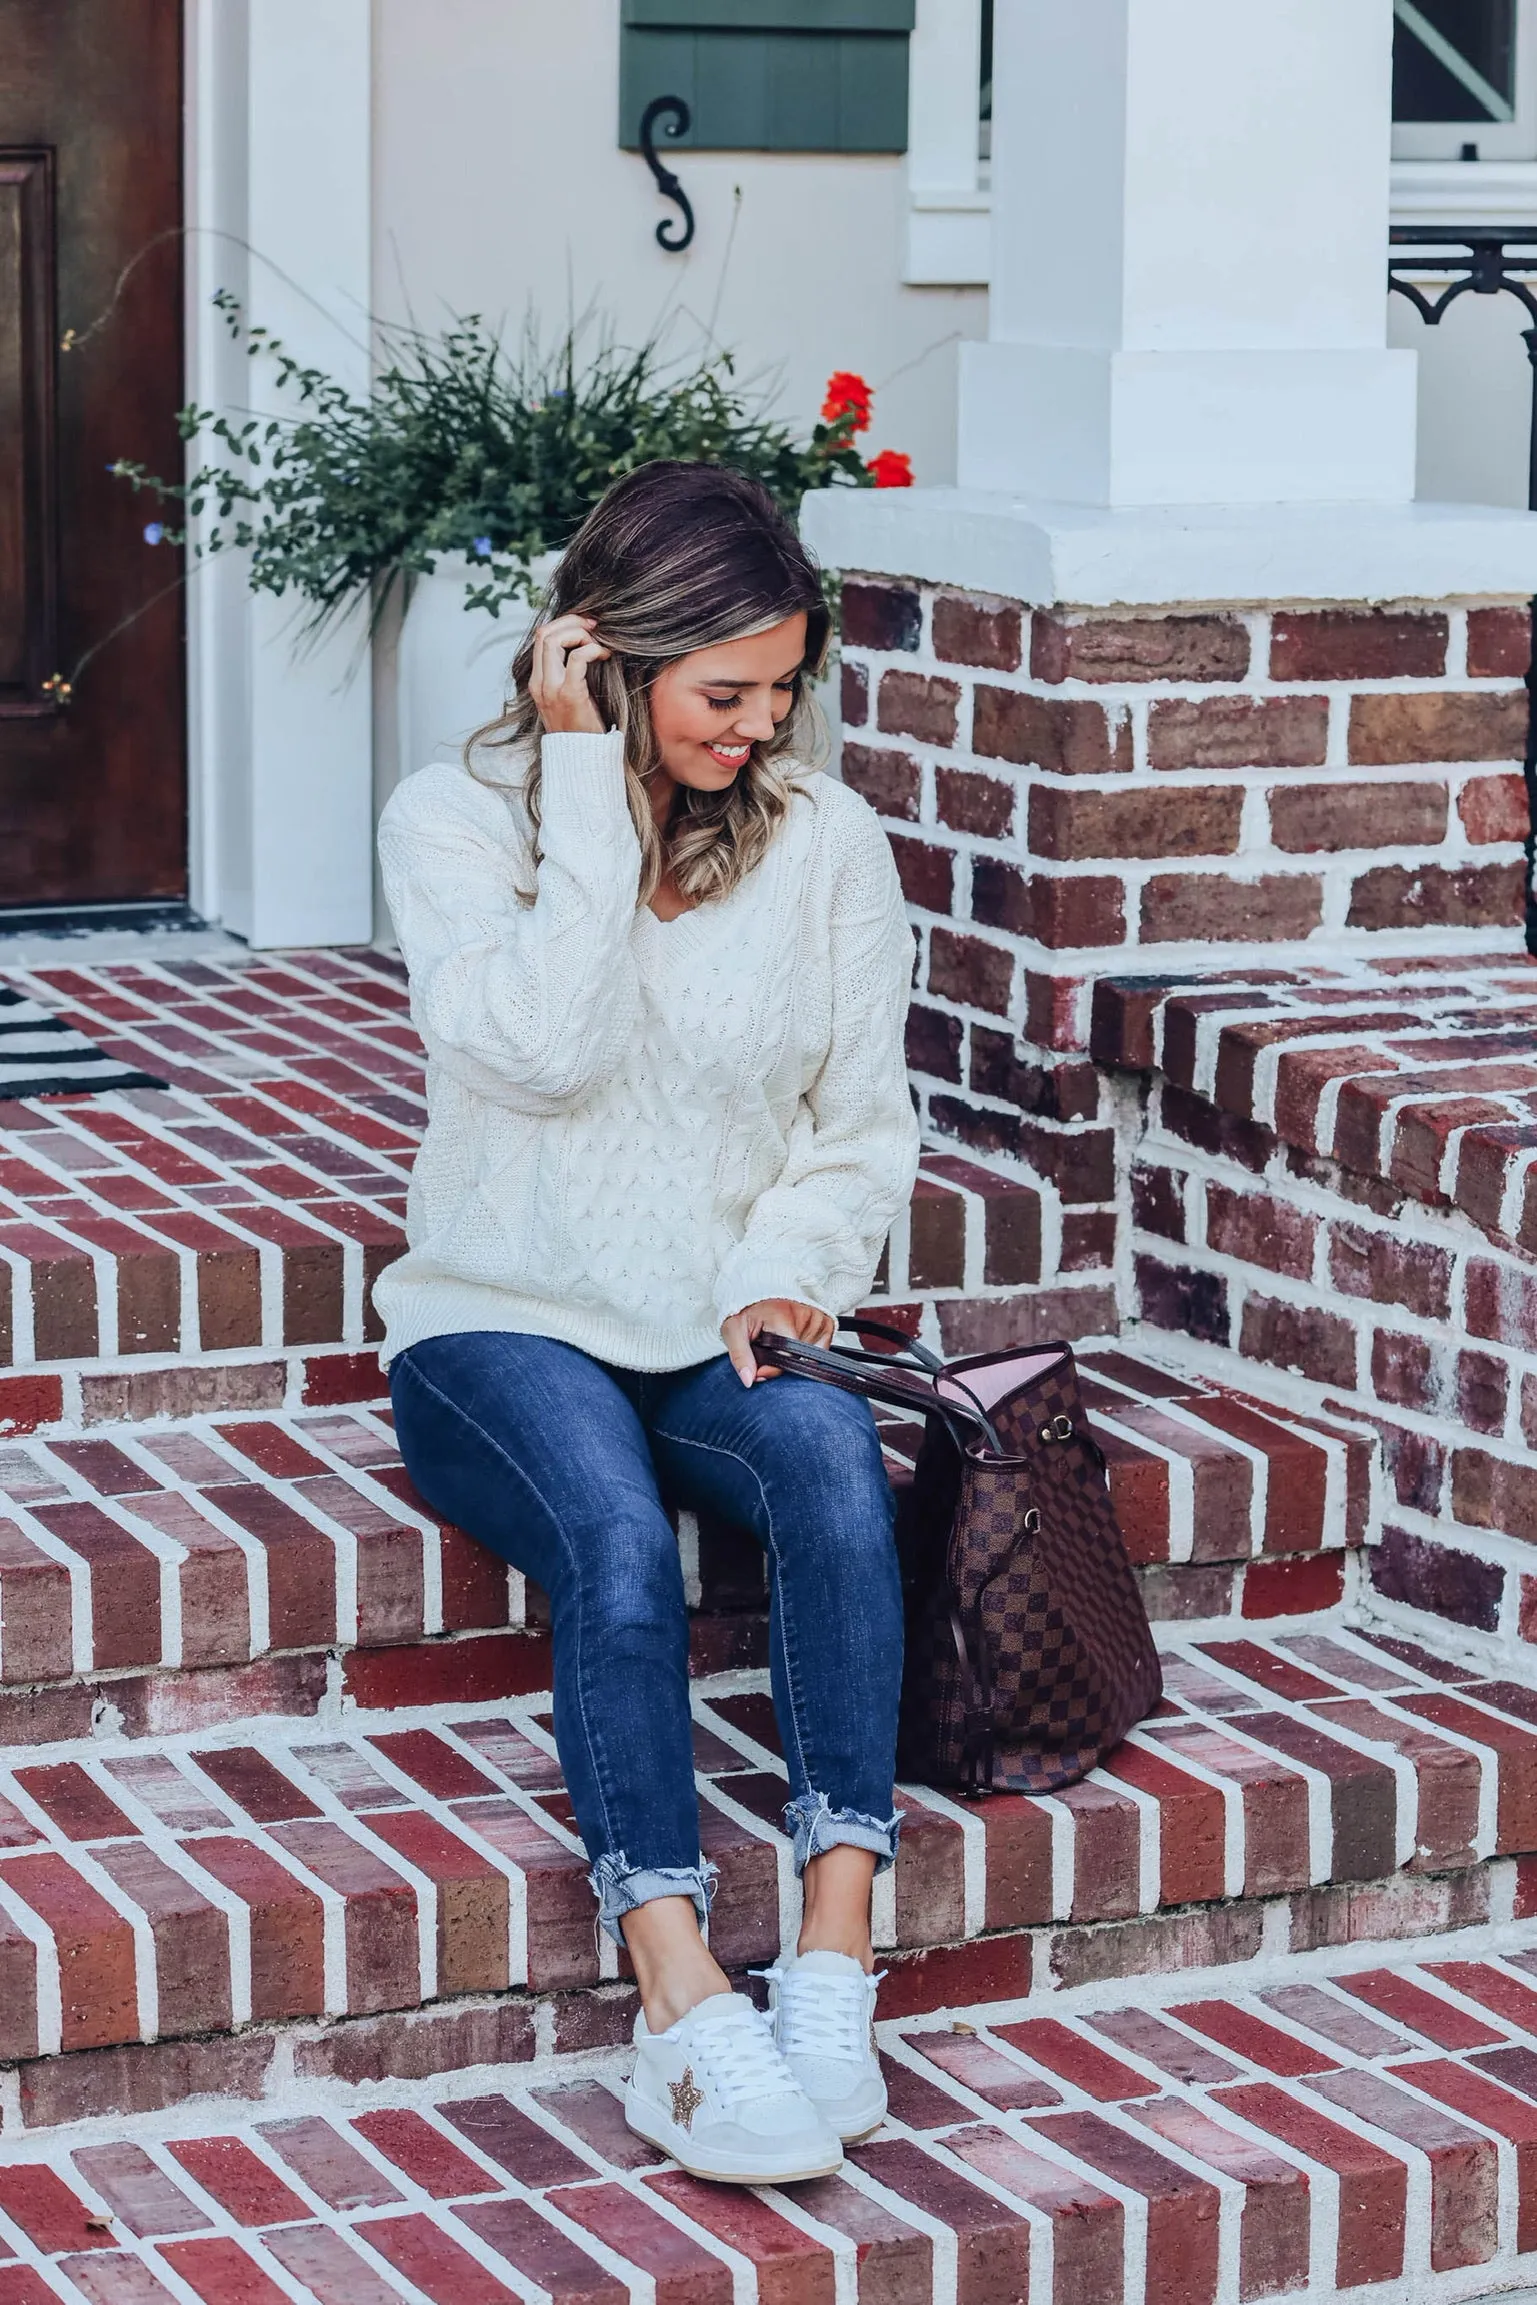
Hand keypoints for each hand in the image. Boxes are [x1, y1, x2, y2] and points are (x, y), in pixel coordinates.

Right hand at [528, 613, 610, 733]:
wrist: (582, 759)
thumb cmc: (583, 728)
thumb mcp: (569, 697)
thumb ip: (569, 673)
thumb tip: (584, 645)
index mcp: (537, 682)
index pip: (541, 638)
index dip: (564, 624)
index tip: (587, 626)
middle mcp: (539, 683)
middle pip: (545, 633)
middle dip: (572, 622)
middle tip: (595, 626)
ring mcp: (551, 689)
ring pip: (554, 640)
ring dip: (580, 634)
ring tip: (599, 644)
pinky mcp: (569, 695)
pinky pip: (577, 658)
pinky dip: (592, 649)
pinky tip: (604, 656)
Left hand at [721, 1298, 835, 1386]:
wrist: (758, 1290)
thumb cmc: (746, 1310)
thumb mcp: (733, 1331)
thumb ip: (740, 1356)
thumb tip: (749, 1380)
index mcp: (784, 1316)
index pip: (786, 1358)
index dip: (771, 1368)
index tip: (758, 1366)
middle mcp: (805, 1315)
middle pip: (798, 1358)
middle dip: (780, 1361)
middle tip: (765, 1347)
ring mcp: (818, 1318)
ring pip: (809, 1356)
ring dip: (793, 1355)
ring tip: (778, 1338)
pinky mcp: (826, 1322)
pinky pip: (821, 1350)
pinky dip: (807, 1351)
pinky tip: (792, 1339)